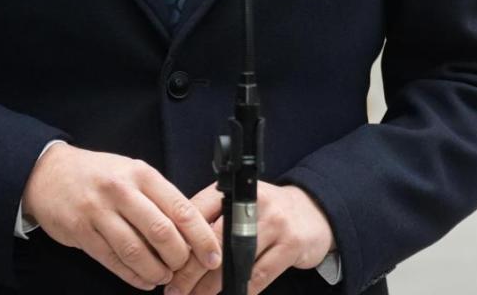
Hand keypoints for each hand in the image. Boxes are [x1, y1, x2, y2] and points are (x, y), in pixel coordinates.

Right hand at [21, 144, 222, 289]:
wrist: (48, 173)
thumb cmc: (98, 175)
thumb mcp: (132, 172)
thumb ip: (159, 197)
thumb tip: (192, 230)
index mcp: (141, 174)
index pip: (181, 208)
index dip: (201, 237)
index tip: (212, 255)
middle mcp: (121, 190)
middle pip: (161, 232)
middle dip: (179, 258)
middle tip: (184, 267)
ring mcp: (99, 211)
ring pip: (136, 251)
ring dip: (156, 270)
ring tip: (164, 276)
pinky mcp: (81, 231)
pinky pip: (112, 260)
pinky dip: (133, 276)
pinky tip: (143, 280)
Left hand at [166, 182, 334, 294]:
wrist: (312, 212)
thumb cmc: (266, 212)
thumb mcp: (238, 205)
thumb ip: (209, 218)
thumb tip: (173, 245)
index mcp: (233, 192)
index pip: (196, 213)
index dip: (177, 241)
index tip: (164, 264)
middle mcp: (253, 204)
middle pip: (213, 240)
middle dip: (189, 270)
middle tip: (173, 290)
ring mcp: (274, 224)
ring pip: (234, 261)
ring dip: (210, 286)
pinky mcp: (291, 246)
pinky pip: (260, 275)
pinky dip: (241, 290)